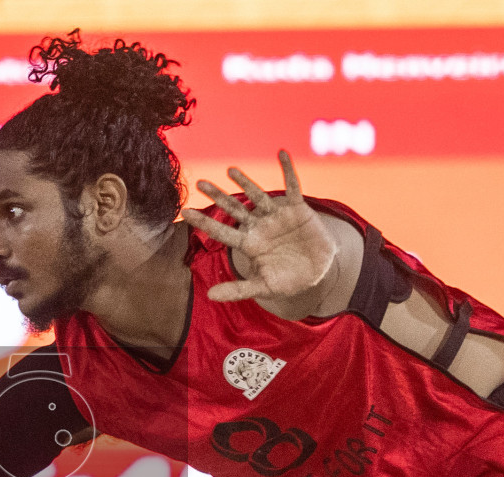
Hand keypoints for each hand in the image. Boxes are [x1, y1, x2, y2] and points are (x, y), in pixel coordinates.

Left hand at [180, 150, 338, 303]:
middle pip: (235, 209)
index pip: (221, 231)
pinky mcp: (298, 209)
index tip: (185, 212)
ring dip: (246, 182)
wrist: (318, 273)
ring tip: (231, 170)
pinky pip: (293, 186)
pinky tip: (282, 153)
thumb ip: (238, 289)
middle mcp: (259, 226)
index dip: (204, 222)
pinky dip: (288, 170)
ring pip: (259, 196)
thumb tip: (210, 296)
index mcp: (249, 243)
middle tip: (200, 183)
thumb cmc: (288, 280)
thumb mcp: (263, 287)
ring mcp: (277, 216)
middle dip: (218, 196)